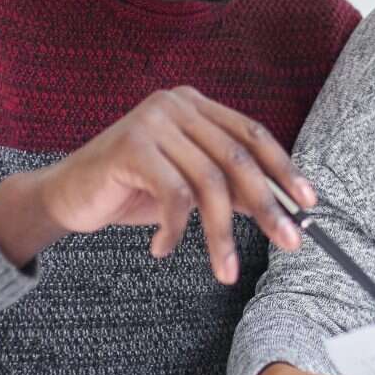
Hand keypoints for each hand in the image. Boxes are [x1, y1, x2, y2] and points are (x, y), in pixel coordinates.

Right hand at [0, 86, 314, 283]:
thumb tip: (281, 207)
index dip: (283, 168)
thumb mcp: (188, 187)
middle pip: (237, 157)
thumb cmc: (130, 190)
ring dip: (221, 234)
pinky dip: (175, 230)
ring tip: (225, 270)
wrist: (66, 195)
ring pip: (208, 182)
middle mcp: (176, 104)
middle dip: (266, 205)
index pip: (252, 133)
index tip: (308, 203)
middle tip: (287, 241)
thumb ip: (227, 186)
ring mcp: (153, 121)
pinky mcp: (131, 147)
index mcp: (195, 105)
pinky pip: (174, 195)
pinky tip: (163, 248)